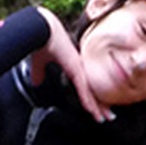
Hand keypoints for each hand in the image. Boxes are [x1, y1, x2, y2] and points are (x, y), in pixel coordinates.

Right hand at [30, 6, 111, 121]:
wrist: (41, 27)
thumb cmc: (41, 38)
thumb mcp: (39, 61)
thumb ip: (39, 72)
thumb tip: (36, 82)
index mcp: (73, 64)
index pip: (86, 84)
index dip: (91, 96)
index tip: (96, 107)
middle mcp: (79, 66)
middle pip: (93, 89)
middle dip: (101, 104)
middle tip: (109, 115)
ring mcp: (79, 67)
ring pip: (92, 91)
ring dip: (99, 107)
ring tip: (106, 117)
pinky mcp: (75, 68)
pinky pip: (84, 89)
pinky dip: (89, 101)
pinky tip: (93, 111)